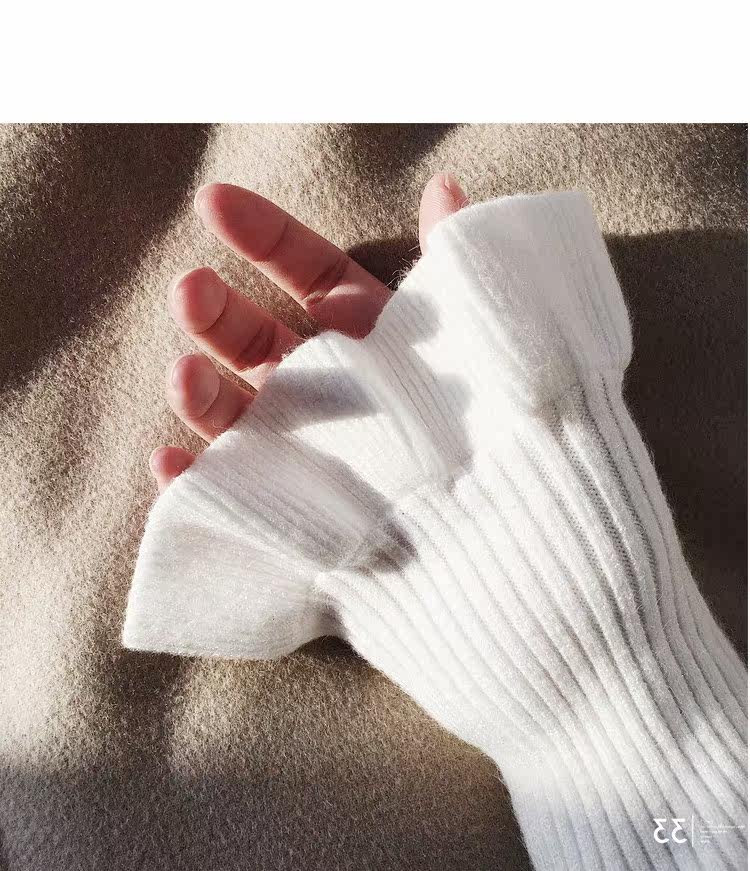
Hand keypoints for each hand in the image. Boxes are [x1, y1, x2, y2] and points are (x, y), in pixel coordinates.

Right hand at [150, 173, 468, 490]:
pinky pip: (231, 491)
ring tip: (183, 375)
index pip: (301, 269)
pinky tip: (169, 465)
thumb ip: (454, 258)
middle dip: (213, 311)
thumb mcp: (476, 326)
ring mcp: (298, 443)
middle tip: (190, 290)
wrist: (508, 514)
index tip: (213, 199)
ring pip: (230, 413)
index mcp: (361, 331)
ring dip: (196, 391)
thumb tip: (444, 184)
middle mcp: (320, 381)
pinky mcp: (287, 502)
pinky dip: (195, 482)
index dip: (259, 234)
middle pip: (248, 337)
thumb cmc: (495, 417)